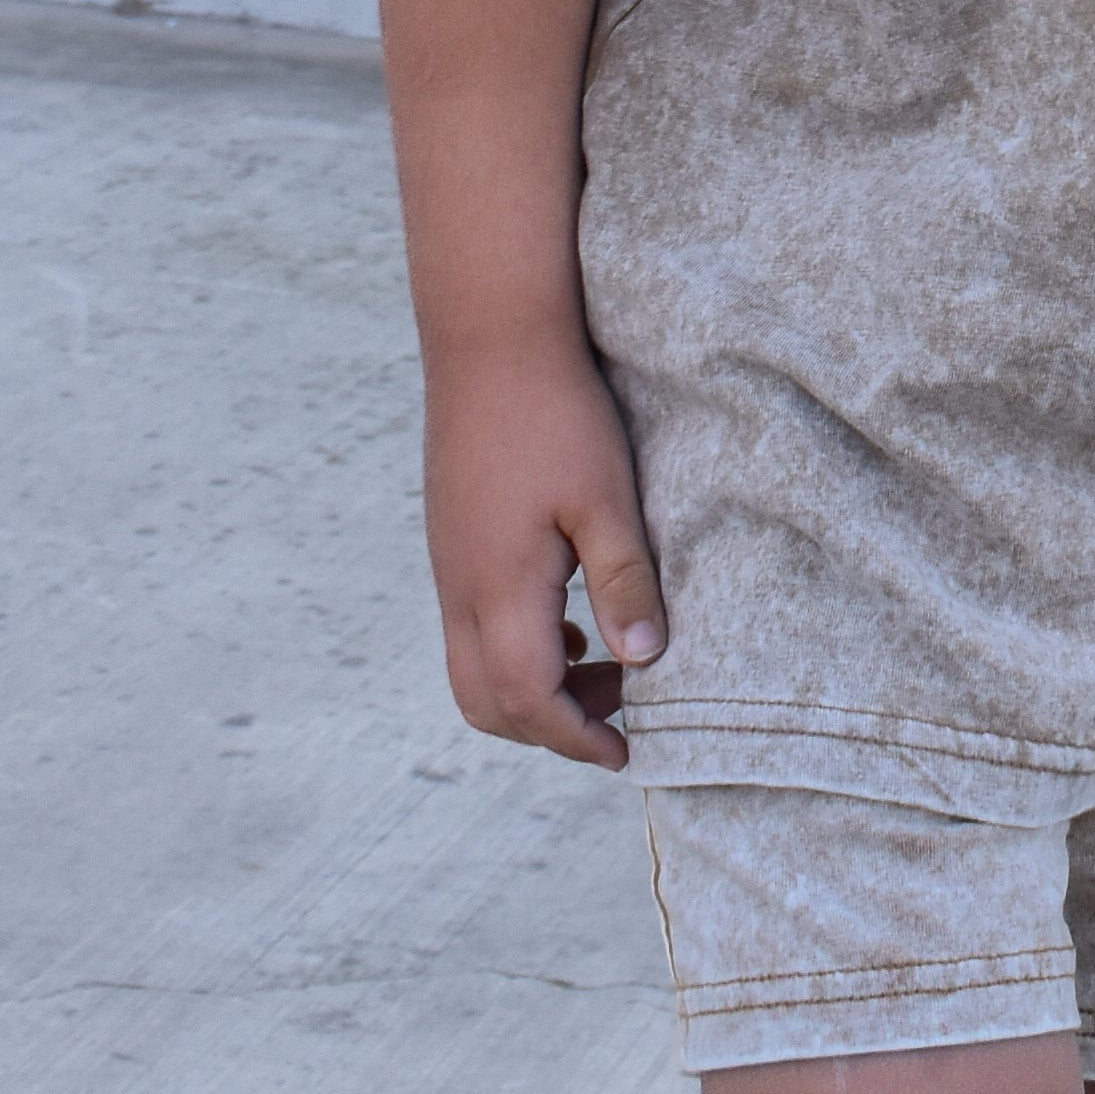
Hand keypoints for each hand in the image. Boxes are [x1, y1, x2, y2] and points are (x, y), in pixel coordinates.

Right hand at [420, 335, 666, 768]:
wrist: (490, 340)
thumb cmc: (557, 414)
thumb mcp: (607, 498)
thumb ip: (624, 582)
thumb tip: (646, 663)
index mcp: (497, 589)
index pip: (527, 701)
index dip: (576, 737)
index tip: (627, 753)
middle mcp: (459, 589)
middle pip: (487, 701)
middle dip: (549, 727)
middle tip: (618, 715)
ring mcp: (448, 566)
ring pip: (472, 668)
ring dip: (532, 689)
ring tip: (604, 670)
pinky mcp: (452, 541)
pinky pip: (470, 627)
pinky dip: (517, 649)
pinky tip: (571, 621)